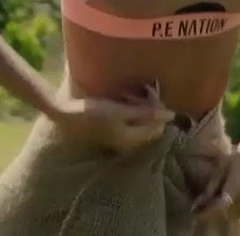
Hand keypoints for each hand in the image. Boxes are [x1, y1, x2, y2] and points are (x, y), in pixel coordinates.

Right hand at [50, 83, 174, 152]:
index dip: (159, 112)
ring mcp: (120, 140)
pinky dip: (133, 114)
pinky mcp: (113, 134)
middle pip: (150, 128)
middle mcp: (128, 144)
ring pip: (141, 126)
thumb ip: (146, 114)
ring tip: (136, 97)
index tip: (153, 96)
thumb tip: (171, 115)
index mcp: (132, 140)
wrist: (67, 116)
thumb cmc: (94, 113)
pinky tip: (127, 103)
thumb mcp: (121, 111)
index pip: (158, 128)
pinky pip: (132, 125)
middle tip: (145, 95)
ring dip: (142, 112)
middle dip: (151, 112)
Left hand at [193, 137, 239, 220]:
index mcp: (235, 191)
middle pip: (224, 215)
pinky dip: (232, 210)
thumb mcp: (221, 169)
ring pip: (233, 215)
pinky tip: (227, 202)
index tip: (195, 212)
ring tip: (214, 203)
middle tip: (203, 206)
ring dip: (222, 212)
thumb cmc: (239, 157)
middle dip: (213, 212)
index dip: (206, 212)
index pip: (218, 209)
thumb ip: (211, 187)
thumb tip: (200, 202)